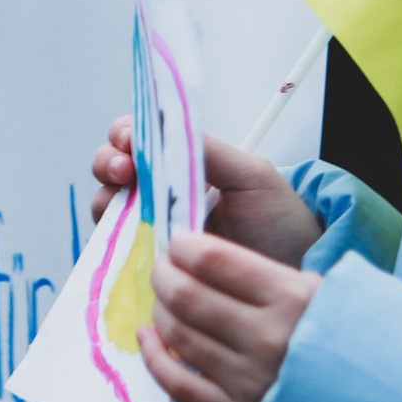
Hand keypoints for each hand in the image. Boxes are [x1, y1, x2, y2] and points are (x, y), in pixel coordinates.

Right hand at [91, 122, 322, 266]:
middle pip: (112, 171)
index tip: (129, 142)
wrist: (296, 271)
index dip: (124, 135)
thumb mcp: (250, 175)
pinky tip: (127, 239)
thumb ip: (209, 151)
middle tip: (123, 171)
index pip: (138, 139)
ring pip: (109, 209)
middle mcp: (161, 194)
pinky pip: (121, 252)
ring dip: (106, 200)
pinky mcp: (154, 267)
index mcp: (183, 163)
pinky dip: (114, 242)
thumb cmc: (279, 218)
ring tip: (123, 204)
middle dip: (108, 162)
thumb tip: (162, 130)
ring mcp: (155, 229)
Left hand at [138, 231, 319, 401]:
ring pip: (178, 335)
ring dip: (160, 311)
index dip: (184, 245)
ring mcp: (250, 382)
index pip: (212, 258)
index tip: (179, 243)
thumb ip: (271, 275)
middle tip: (163, 268)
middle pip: (186, 295)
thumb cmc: (352, 346)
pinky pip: (178, 385)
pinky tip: (149, 337)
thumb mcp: (326, 294)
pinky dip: (154, 357)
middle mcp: (267, 339)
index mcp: (293, 298)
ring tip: (163, 300)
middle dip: (164, 274)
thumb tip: (203, 256)